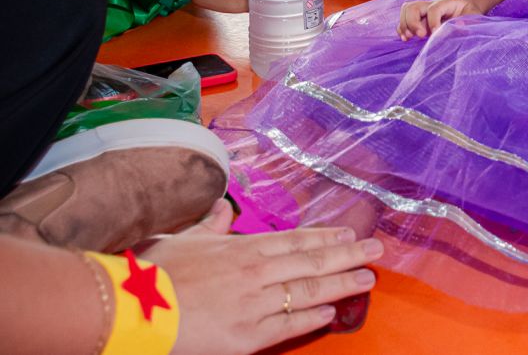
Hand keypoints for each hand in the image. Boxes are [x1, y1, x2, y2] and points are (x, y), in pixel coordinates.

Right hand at [140, 200, 381, 354]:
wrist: (131, 310)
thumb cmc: (153, 275)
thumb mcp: (184, 240)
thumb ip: (211, 225)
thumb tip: (224, 208)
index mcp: (242, 249)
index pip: (296, 240)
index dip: (327, 236)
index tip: (351, 232)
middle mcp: (256, 273)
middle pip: (312, 261)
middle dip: (348, 254)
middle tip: (377, 250)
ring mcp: (255, 304)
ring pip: (308, 290)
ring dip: (341, 284)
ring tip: (367, 280)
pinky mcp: (247, 336)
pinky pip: (288, 326)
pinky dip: (312, 319)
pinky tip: (332, 314)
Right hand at [398, 0, 481, 40]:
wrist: (466, 10)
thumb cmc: (471, 14)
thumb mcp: (475, 16)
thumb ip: (469, 21)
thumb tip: (458, 25)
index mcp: (447, 2)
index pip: (434, 9)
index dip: (432, 21)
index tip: (436, 34)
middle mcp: (432, 4)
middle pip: (414, 6)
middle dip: (413, 22)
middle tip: (421, 35)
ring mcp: (424, 10)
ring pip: (407, 10)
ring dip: (405, 24)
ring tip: (409, 37)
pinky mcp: (420, 18)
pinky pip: (404, 19)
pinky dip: (402, 28)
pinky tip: (406, 38)